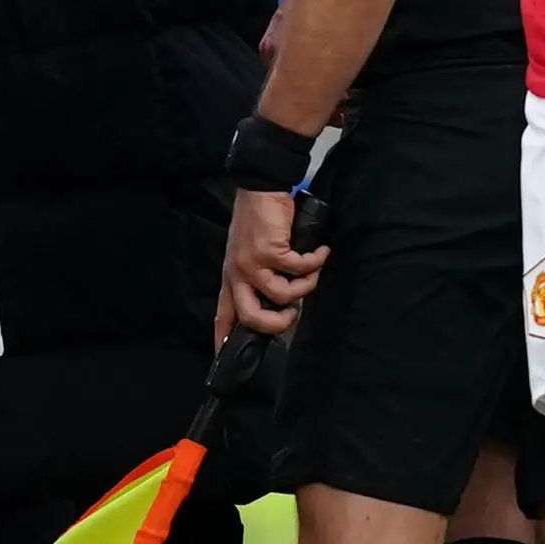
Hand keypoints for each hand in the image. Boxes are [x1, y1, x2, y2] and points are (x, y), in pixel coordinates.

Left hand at [217, 183, 329, 340]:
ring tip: (312, 273)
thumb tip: (282, 301)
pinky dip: (315, 262)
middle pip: (251, 317)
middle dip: (276, 324)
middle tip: (292, 315)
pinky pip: (299, 269)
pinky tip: (321, 252)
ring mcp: (252, 264)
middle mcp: (238, 274)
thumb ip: (258, 276)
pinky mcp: (270, 251)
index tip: (226, 355)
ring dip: (306, 286)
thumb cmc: (257, 221)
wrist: (260, 188)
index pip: (223, 314)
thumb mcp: (248, 253)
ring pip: (282, 296)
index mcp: (231, 277)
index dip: (224, 338)